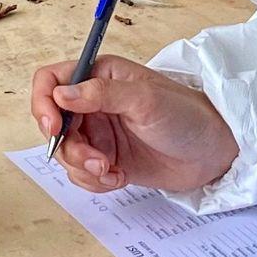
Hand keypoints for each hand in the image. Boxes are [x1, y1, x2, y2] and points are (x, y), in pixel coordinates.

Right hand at [29, 54, 238, 192]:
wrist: (214, 152)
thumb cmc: (186, 115)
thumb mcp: (145, 99)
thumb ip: (102, 94)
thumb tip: (61, 94)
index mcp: (99, 76)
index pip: (50, 81)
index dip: (43, 103)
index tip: (54, 128)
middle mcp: (93, 103)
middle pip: (53, 124)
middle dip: (69, 148)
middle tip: (97, 161)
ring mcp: (99, 133)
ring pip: (65, 153)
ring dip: (83, 168)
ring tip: (112, 172)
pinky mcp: (107, 160)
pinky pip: (81, 173)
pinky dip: (94, 181)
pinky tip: (119, 178)